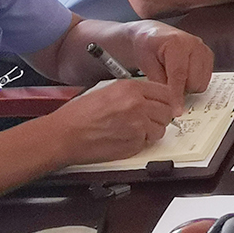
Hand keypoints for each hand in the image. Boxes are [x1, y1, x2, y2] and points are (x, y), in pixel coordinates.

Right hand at [45, 76, 180, 164]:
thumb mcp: (106, 91)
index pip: (165, 92)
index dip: (166, 100)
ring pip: (161, 129)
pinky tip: (124, 139)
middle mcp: (137, 104)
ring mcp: (138, 125)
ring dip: (152, 131)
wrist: (65, 134)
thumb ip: (131, 92)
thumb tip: (149, 97)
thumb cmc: (79, 114)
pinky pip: (147, 143)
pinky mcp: (135, 144)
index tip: (164, 105)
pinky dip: (140, 143)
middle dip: (161, 116)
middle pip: (168, 111)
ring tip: (134, 130)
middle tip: (150, 119)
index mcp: (130, 88)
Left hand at [121, 20, 212, 97]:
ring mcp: (203, 49)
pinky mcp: (208, 55)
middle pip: (193, 81)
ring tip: (175, 77)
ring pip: (201, 83)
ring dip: (188, 86)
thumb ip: (159, 82)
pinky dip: (194, 82)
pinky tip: (184, 75)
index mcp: (177, 43)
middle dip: (180, 89)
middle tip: (167, 82)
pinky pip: (205, 79)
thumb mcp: (147, 64)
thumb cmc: (147, 46)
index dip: (177, 95)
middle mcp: (194, 44)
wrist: (153, 35)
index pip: (179, 75)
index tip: (176, 110)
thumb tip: (169, 101)